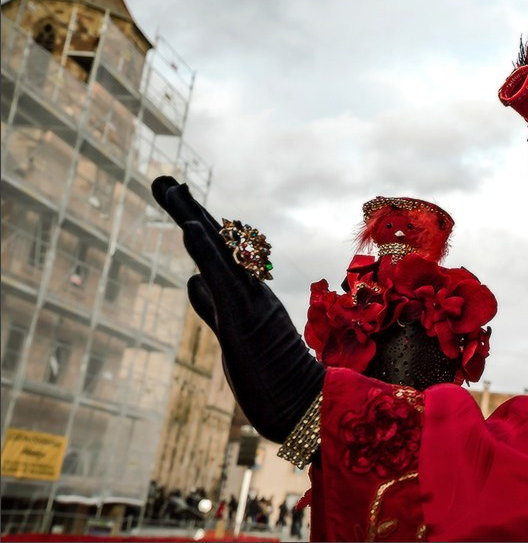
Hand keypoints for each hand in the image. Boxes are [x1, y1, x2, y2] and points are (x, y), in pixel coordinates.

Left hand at [151, 176, 323, 442]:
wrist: (304, 408)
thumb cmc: (273, 380)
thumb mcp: (231, 336)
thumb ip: (211, 306)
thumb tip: (191, 280)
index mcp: (249, 296)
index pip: (220, 253)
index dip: (200, 225)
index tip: (179, 198)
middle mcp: (252, 292)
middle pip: (217, 242)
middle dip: (188, 209)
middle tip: (162, 180)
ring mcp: (250, 304)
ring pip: (220, 252)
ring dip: (192, 218)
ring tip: (169, 188)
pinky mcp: (244, 320)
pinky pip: (224, 279)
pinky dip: (208, 251)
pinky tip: (190, 227)